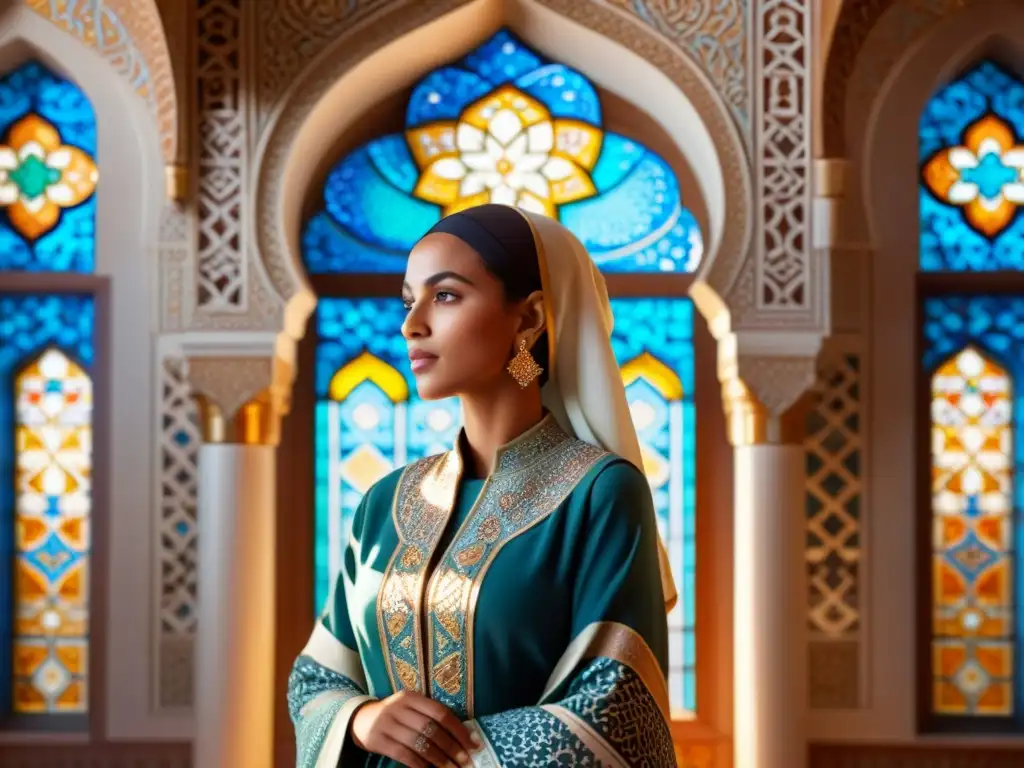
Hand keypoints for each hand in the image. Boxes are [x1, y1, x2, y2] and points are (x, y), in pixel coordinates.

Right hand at [350, 689, 476, 767]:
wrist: (361, 719)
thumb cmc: (396, 715)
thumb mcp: (411, 708)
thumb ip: (431, 717)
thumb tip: (463, 737)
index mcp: (411, 696)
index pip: (440, 712)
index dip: (459, 729)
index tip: (473, 744)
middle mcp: (398, 708)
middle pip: (430, 729)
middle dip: (451, 747)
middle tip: (466, 761)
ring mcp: (386, 724)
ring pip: (418, 744)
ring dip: (439, 759)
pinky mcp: (377, 741)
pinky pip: (404, 755)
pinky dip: (420, 765)